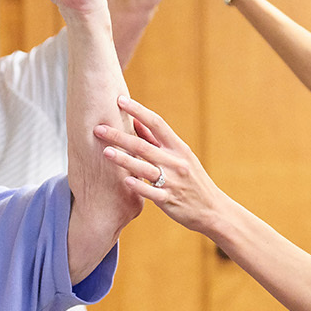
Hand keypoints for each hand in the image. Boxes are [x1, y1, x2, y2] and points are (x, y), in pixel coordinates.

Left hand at [95, 95, 224, 234]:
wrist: (212, 209)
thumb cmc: (191, 179)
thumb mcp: (180, 156)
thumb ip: (157, 140)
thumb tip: (136, 120)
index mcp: (178, 148)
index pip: (157, 123)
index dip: (138, 110)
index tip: (120, 100)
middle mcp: (175, 162)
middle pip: (143, 146)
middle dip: (119, 136)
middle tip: (98, 128)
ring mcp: (172, 182)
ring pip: (144, 168)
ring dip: (123, 159)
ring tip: (105, 151)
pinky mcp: (169, 200)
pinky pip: (151, 192)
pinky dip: (139, 186)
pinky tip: (125, 180)